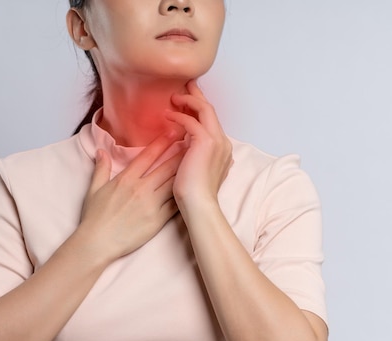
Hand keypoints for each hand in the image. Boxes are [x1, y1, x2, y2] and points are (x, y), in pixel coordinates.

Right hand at [80, 131, 184, 260]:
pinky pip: (174, 204)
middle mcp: (141, 189)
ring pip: (173, 183)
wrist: (97, 243)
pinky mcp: (158, 220)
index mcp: (126, 179)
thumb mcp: (93, 190)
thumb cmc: (94, 218)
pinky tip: (194, 186)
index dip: (162, 143)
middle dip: (180, 152)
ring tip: (198, 160)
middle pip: (166, 167)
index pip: (147, 156)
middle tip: (193, 140)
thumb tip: (101, 151)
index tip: (173, 132)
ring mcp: (151, 204)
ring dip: (186, 171)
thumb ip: (100, 169)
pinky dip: (184, 194)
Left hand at [165, 79, 232, 208]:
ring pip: (205, 110)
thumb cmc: (194, 194)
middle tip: (186, 84)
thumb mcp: (196, 169)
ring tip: (173, 98)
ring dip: (189, 101)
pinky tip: (168, 115)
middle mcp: (222, 142)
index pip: (211, 121)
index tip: (189, 99)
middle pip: (211, 110)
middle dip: (197, 96)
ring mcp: (216, 141)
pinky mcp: (206, 142)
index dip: (200, 108)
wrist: (198, 204)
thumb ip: (196, 155)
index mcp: (222, 148)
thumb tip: (186, 148)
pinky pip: (192, 121)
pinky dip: (180, 116)